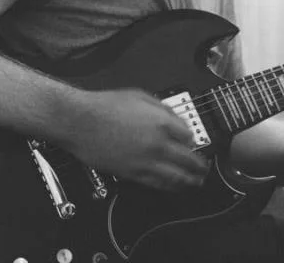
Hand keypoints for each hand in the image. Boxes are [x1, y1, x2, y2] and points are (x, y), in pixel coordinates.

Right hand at [58, 89, 208, 191]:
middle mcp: (158, 144)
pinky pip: (157, 183)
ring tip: (195, 182)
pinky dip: (169, 187)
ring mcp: (146, 161)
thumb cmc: (104, 106)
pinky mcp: (132, 173)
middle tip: (204, 168)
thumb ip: (162, 107)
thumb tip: (175, 117)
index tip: (194, 144)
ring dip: (189, 180)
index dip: (194, 141)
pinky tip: (174, 187)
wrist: (79, 121)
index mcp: (162, 122)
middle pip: (188, 159)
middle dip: (199, 165)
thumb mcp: (140, 96)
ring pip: (176, 176)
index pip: (189, 136)